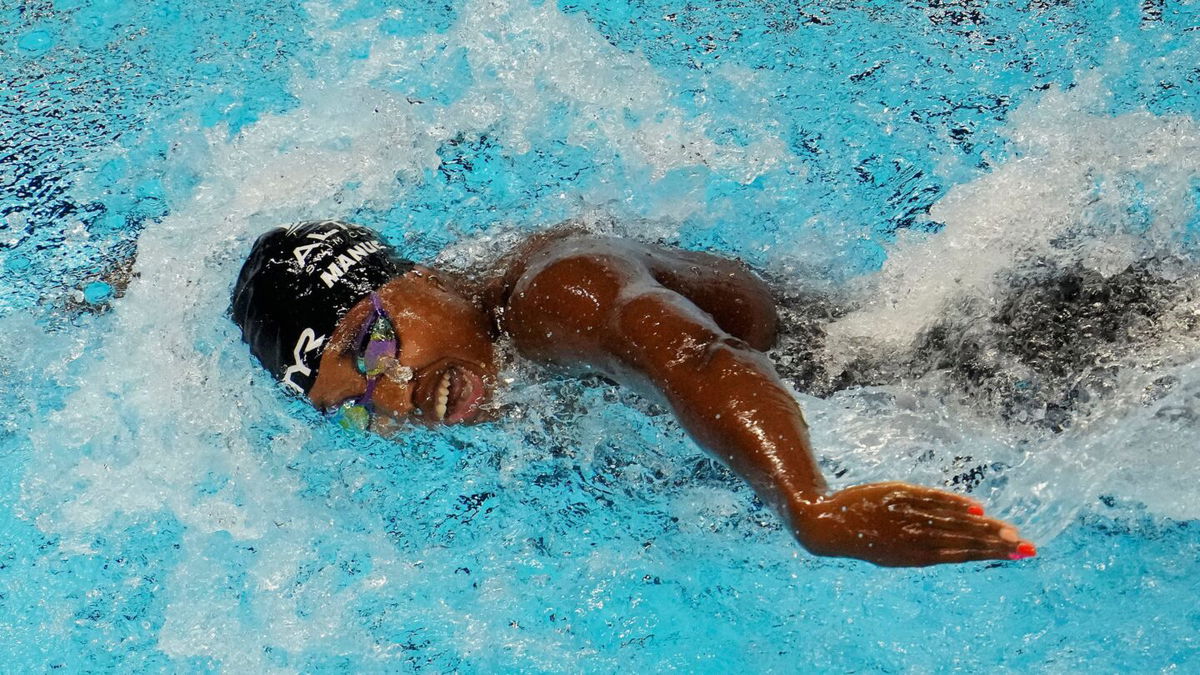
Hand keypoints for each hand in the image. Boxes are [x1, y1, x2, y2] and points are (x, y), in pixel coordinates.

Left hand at [792, 482, 1034, 566]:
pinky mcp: (896, 495)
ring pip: (951, 522)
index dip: (989, 555)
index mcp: (913, 557)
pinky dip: (952, 503)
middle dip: (996, 544)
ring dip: (983, 526)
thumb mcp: (893, 552)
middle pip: (962, 541)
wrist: (826, 525)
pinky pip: (929, 499)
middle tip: (1026, 546)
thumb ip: (924, 548)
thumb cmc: (865, 538)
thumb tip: (958, 540)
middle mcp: (913, 538)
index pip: (960, 555)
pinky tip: (974, 507)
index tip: (1016, 555)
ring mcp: (906, 517)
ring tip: (1009, 530)